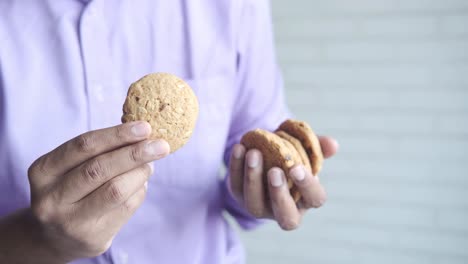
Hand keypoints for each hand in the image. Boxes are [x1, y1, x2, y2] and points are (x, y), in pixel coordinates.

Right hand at [27, 121, 169, 260]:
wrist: (56, 236)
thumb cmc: (71, 189)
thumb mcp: (71, 167)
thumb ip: (99, 151)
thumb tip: (143, 135)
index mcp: (43, 171)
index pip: (83, 146)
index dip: (116, 135)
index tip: (145, 127)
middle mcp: (51, 198)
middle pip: (99, 169)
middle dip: (135, 154)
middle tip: (161, 145)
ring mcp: (70, 222)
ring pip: (116, 190)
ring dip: (140, 172)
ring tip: (150, 164)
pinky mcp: (92, 239)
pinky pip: (126, 208)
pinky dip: (139, 190)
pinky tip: (140, 183)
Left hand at [228, 136, 337, 229]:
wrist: (263, 156)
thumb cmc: (290, 157)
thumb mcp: (303, 149)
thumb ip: (317, 147)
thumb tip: (332, 145)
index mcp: (306, 198)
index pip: (315, 199)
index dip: (307, 186)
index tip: (297, 167)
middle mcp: (284, 210)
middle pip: (286, 217)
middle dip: (279, 195)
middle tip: (275, 171)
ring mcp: (260, 207)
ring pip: (255, 204)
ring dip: (253, 178)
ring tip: (253, 153)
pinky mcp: (239, 197)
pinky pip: (235, 186)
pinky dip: (236, 167)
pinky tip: (239, 148)